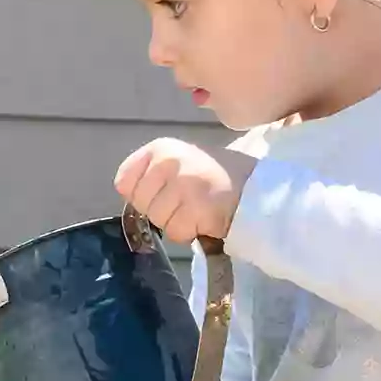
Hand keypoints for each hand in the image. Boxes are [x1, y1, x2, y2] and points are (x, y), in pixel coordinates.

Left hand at [115, 138, 257, 243]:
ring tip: (198, 210)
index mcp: (160, 148)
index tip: (161, 195)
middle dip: (160, 211)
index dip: (140, 196)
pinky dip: (190, 232)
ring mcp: (184, 183)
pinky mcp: (198, 206)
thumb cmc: (213, 178)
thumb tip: (131, 199)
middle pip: (141, 204)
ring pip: (158, 220)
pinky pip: (177, 232)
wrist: (256, 187)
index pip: (124, 181)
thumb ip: (152, 177)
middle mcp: (169, 161)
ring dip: (177, 223)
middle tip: (186, 204)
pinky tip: (206, 218)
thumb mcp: (178, 164)